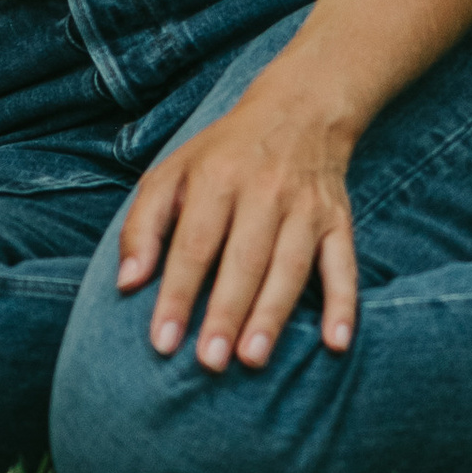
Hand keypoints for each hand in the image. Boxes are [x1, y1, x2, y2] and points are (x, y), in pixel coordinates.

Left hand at [114, 88, 359, 369]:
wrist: (298, 110)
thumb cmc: (222, 155)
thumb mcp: (171, 172)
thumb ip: (143, 225)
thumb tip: (127, 282)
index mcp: (216, 179)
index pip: (193, 244)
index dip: (177, 293)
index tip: (163, 341)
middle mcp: (264, 192)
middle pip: (244, 259)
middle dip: (226, 312)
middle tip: (209, 361)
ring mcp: (305, 208)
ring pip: (290, 266)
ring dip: (272, 314)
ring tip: (253, 359)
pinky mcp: (338, 221)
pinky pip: (344, 265)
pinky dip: (343, 303)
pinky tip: (335, 342)